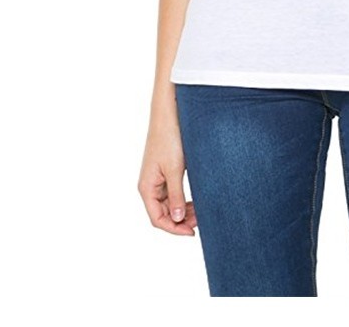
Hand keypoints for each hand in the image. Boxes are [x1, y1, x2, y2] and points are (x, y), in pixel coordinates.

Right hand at [138, 117, 197, 235]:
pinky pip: (173, 193)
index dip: (174, 229)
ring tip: (200, 212)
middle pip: (163, 214)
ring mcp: (157, 180)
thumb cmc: (169, 139)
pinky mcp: (166, 172)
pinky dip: (183, 200)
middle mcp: (150, 186)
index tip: (192, 232)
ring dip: (183, 211)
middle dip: (181, 220)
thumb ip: (176, 196)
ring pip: (169, 205)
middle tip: (201, 220)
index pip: (158, 219)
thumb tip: (178, 220)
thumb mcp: (174, 170)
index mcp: (147, 188)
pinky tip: (196, 201)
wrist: (169, 115)